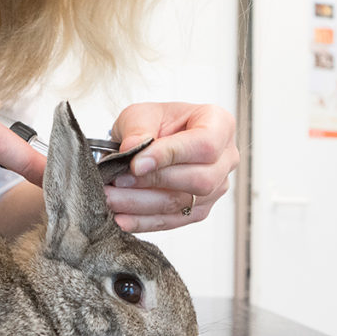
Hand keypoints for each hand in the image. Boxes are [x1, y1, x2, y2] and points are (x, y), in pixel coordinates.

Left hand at [104, 102, 238, 231]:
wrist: (151, 141)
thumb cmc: (155, 123)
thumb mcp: (142, 113)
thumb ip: (138, 128)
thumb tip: (132, 149)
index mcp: (219, 125)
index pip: (205, 144)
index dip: (171, 155)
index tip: (136, 163)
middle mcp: (225, 159)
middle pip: (200, 180)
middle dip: (153, 182)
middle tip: (118, 180)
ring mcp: (216, 188)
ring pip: (183, 203)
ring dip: (141, 204)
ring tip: (111, 198)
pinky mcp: (199, 210)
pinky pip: (173, 221)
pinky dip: (143, 221)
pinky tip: (121, 218)